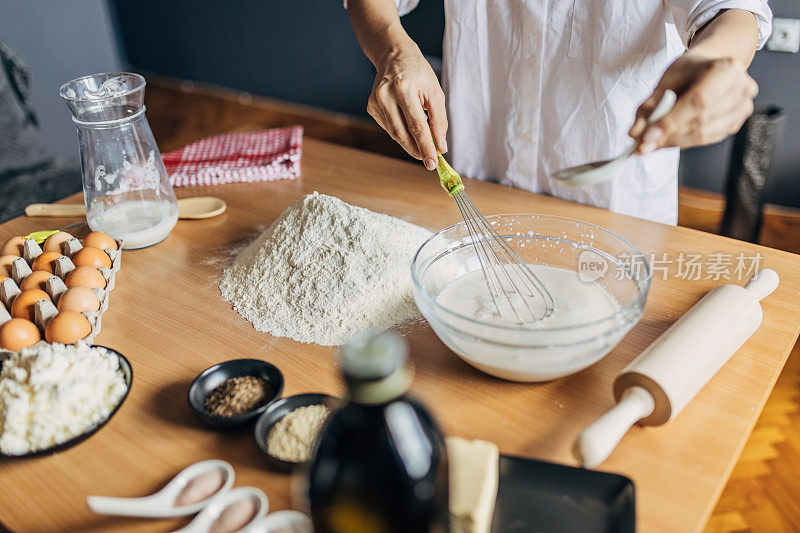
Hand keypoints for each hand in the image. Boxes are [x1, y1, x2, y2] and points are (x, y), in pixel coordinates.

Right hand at [367, 43, 447, 169]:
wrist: (394, 55)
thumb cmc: (418, 73)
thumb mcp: (435, 92)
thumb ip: (439, 120)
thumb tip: (441, 146)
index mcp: (403, 89)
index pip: (417, 126)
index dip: (425, 147)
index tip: (433, 162)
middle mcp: (385, 96)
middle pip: (402, 134)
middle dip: (417, 150)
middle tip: (429, 161)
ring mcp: (375, 102)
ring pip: (394, 133)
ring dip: (410, 142)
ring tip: (422, 144)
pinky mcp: (371, 107)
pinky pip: (389, 127)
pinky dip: (401, 131)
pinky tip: (407, 124)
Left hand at [629, 53, 757, 153]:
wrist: (711, 66)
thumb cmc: (689, 70)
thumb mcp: (667, 80)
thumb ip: (650, 105)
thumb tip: (634, 133)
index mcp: (727, 69)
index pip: (697, 101)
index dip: (671, 122)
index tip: (646, 138)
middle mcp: (742, 88)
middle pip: (701, 120)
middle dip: (668, 135)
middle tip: (642, 146)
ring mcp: (742, 107)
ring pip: (704, 134)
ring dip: (673, 141)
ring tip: (650, 143)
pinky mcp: (737, 122)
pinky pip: (707, 138)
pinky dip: (684, 142)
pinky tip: (668, 139)